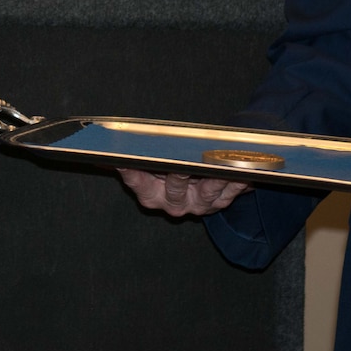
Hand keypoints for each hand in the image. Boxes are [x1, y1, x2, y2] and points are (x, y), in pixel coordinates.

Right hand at [119, 168, 248, 216]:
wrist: (194, 191)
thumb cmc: (167, 171)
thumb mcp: (150, 167)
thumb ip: (135, 157)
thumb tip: (108, 145)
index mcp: (149, 193)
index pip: (136, 179)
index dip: (131, 169)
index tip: (125, 158)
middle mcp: (172, 203)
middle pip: (175, 187)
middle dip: (179, 174)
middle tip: (182, 163)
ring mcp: (197, 205)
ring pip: (207, 191)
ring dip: (216, 177)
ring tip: (221, 164)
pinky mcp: (218, 204)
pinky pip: (229, 193)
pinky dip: (236, 181)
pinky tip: (243, 171)